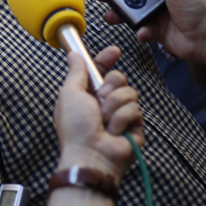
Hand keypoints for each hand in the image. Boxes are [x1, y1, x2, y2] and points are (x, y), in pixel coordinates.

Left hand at [54, 51, 143, 182]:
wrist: (90, 154)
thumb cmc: (75, 127)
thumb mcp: (70, 93)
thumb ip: (75, 72)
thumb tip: (74, 54)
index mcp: (87, 95)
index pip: (101, 71)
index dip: (107, 60)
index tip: (114, 51)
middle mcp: (105, 103)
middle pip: (119, 78)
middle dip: (111, 84)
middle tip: (101, 96)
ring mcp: (121, 115)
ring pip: (130, 93)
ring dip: (114, 104)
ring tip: (104, 120)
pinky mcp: (134, 127)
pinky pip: (136, 110)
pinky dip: (122, 118)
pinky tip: (114, 131)